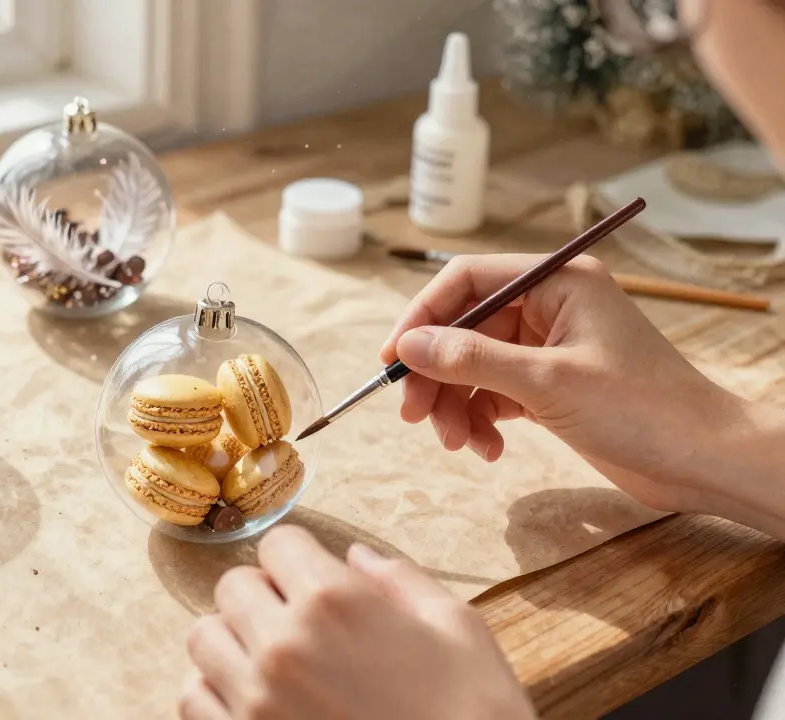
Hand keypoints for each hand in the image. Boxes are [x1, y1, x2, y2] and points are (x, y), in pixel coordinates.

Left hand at [179, 525, 534, 719]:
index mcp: (335, 601)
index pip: (278, 544)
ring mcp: (255, 699)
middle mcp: (283, 644)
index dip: (299, 560)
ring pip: (203, 638)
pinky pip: (193, 698)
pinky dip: (215, 691)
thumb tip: (357, 557)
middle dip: (264, 596)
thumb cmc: (472, 713)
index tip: (315, 582)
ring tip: (271, 662)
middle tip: (298, 622)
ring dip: (233, 641)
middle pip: (233, 586)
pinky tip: (254, 700)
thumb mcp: (458, 630)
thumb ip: (400, 581)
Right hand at [378, 254, 760, 516]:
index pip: (467, 279)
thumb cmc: (643, 410)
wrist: (704, 461)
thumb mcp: (548, 381)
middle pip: (463, 328)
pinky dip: (481, 421)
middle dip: (435, 374)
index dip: (423, 315)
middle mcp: (550, 307)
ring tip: (458, 444)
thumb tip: (407, 346)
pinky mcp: (550, 386)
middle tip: (413, 416)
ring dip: (456, 405)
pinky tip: (489, 450)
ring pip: (473, 366)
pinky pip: (493, 394)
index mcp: (557, 282)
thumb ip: (472, 359)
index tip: (393, 358)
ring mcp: (548, 348)